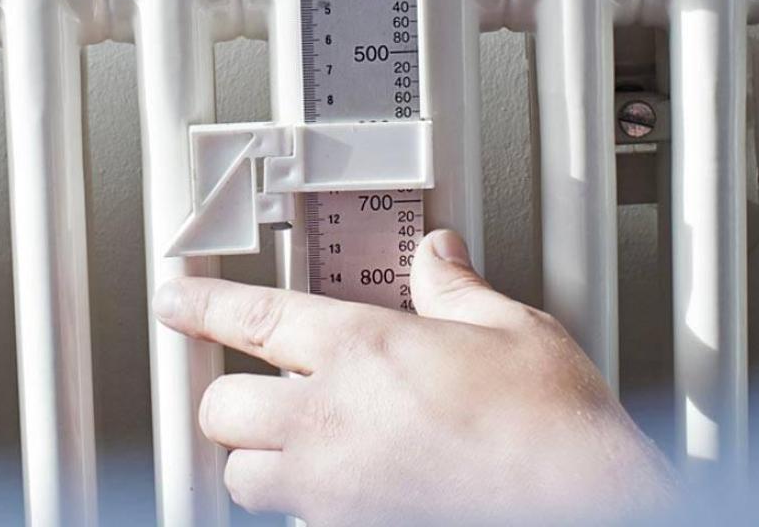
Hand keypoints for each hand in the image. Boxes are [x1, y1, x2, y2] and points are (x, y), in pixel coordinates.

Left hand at [155, 230, 673, 523]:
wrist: (582, 505)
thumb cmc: (554, 427)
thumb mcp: (513, 328)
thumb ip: (458, 291)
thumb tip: (441, 259)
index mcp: (361, 350)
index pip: (250, 318)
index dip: (200, 306)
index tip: (175, 301)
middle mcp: (331, 422)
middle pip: (222, 411)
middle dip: (229, 400)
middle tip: (252, 390)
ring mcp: (337, 491)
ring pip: (246, 480)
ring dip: (260, 462)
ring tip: (295, 447)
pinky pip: (298, 523)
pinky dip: (308, 507)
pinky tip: (347, 489)